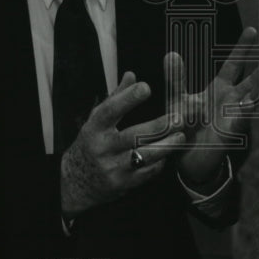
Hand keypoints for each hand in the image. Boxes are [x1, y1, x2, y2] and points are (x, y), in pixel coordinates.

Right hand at [60, 72, 186, 217]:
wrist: (76, 181)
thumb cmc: (92, 143)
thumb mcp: (97, 120)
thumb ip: (117, 98)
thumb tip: (131, 74)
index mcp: (94, 128)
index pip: (110, 110)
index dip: (127, 98)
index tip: (146, 87)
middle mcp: (101, 147)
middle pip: (132, 135)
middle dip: (157, 126)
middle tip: (179, 117)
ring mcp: (111, 167)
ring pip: (142, 156)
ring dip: (165, 146)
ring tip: (181, 136)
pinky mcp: (121, 184)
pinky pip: (145, 173)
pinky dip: (158, 163)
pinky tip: (168, 154)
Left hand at [165, 27, 258, 189]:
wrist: (186, 159)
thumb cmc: (184, 126)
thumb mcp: (177, 100)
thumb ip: (175, 79)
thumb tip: (171, 53)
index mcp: (219, 88)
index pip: (234, 64)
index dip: (242, 47)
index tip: (253, 29)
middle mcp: (231, 101)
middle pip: (251, 79)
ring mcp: (234, 117)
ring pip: (250, 99)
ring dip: (256, 88)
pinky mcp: (230, 135)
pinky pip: (239, 122)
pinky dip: (243, 113)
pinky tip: (248, 103)